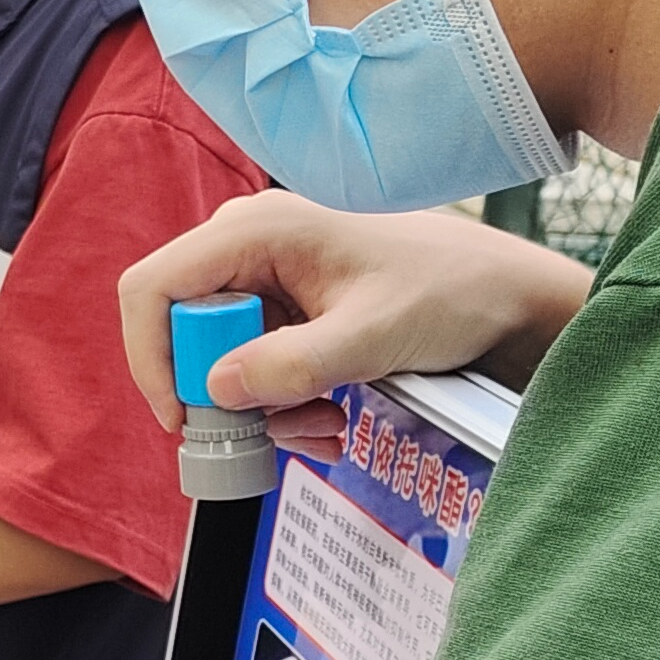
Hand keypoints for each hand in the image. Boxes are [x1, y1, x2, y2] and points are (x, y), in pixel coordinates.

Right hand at [117, 192, 593, 454]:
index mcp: (256, 230)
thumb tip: (217, 391)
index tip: (181, 417)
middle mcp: (250, 248)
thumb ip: (292, 365)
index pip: (152, 289)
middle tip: (268, 428)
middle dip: (222, 395)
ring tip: (322, 424)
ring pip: (220, 360)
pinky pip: (254, 367)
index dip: (151, 358)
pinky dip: (283, 405)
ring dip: (262, 410)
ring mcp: (269, 281)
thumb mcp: (372, 335)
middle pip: (182, 332)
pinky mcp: (289, 312)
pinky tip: (329, 417)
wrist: (507, 300)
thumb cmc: (452, 292)